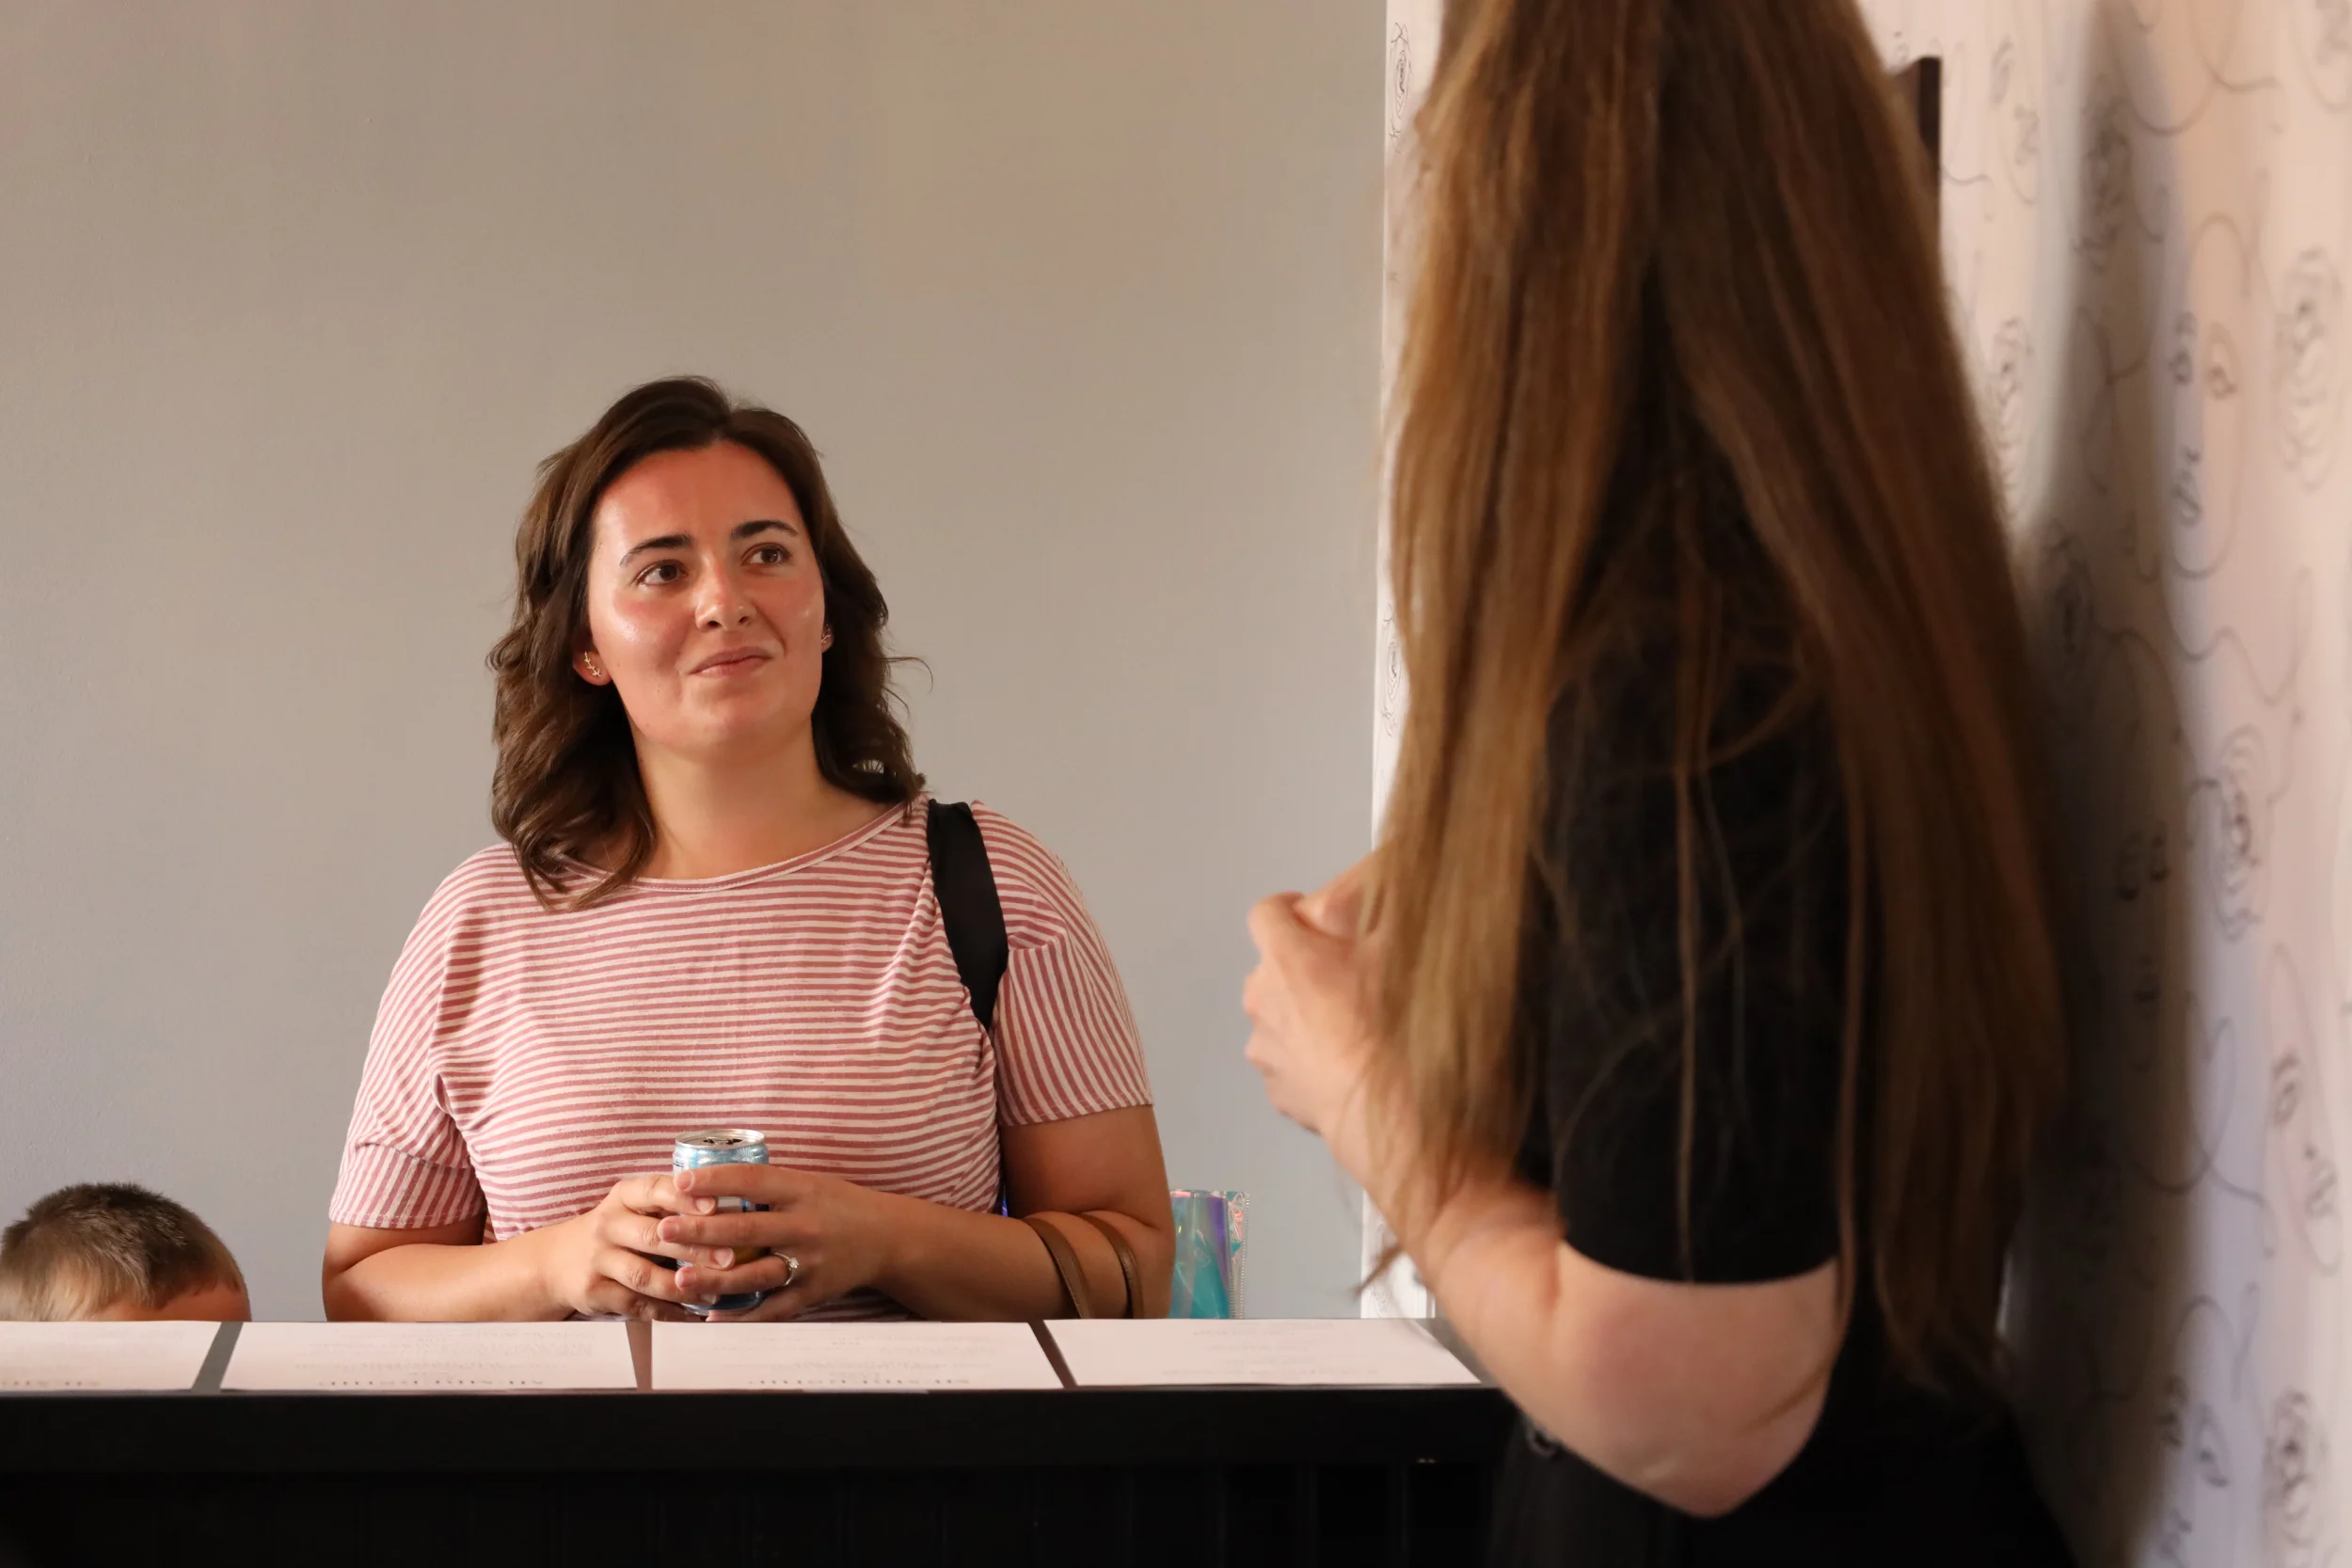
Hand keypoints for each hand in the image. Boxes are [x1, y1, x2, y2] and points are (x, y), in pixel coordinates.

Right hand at [531, 1174, 736, 1319]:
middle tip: (730, 1258)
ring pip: (644, 1275)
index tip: (715, 1206)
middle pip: (654, 1236)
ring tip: (713, 1293)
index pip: (655, 1189)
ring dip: (682, 1286)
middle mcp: (608, 1224)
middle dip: (694, 1247)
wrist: (555, 1262)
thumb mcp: (633, 1207)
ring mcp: (598, 1259)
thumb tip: (735, 1211)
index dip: (685, 1198)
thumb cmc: (615, 1229)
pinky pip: (636, 1304)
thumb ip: (672, 1206)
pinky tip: (691, 1313)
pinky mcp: (594, 1291)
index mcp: (624, 1196)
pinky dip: (666, 1311)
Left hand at [658, 1164, 894, 1320]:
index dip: (715, 1180)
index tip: (681, 1182)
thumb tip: (710, 1181)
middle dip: (701, 1231)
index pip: (752, 1180)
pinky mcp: (813, 1293)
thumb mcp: (810, 1183)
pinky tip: (713, 1318)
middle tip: (665, 1230)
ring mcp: (809, 1263)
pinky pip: (773, 1308)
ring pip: (755, 1274)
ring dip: (714, 1277)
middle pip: (746, 1230)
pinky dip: (743, 1316)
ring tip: (680, 1278)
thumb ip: (768, 1186)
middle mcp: (805, 1226)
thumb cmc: (839, 1205)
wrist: (887, 1238)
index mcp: (803, 1190)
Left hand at [1244, 858, 1380, 1182]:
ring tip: (1346, 1031)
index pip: (1265, 913)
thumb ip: (1381, 922)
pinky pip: (1287, 1063)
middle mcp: (1261, 1000)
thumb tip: (1385, 905)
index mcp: (1286, 959)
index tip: (1308, 918)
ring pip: (1275, 1019)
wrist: (1392, 1113)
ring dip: (1300, 1017)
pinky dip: (1306, 1060)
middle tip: (1344, 979)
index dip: (1287, 910)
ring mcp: (1264, 1050)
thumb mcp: (1400, 955)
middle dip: (1300, 970)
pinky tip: (1343, 1068)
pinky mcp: (1276, 1092)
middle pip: (1270, 970)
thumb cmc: (1394, 1029)